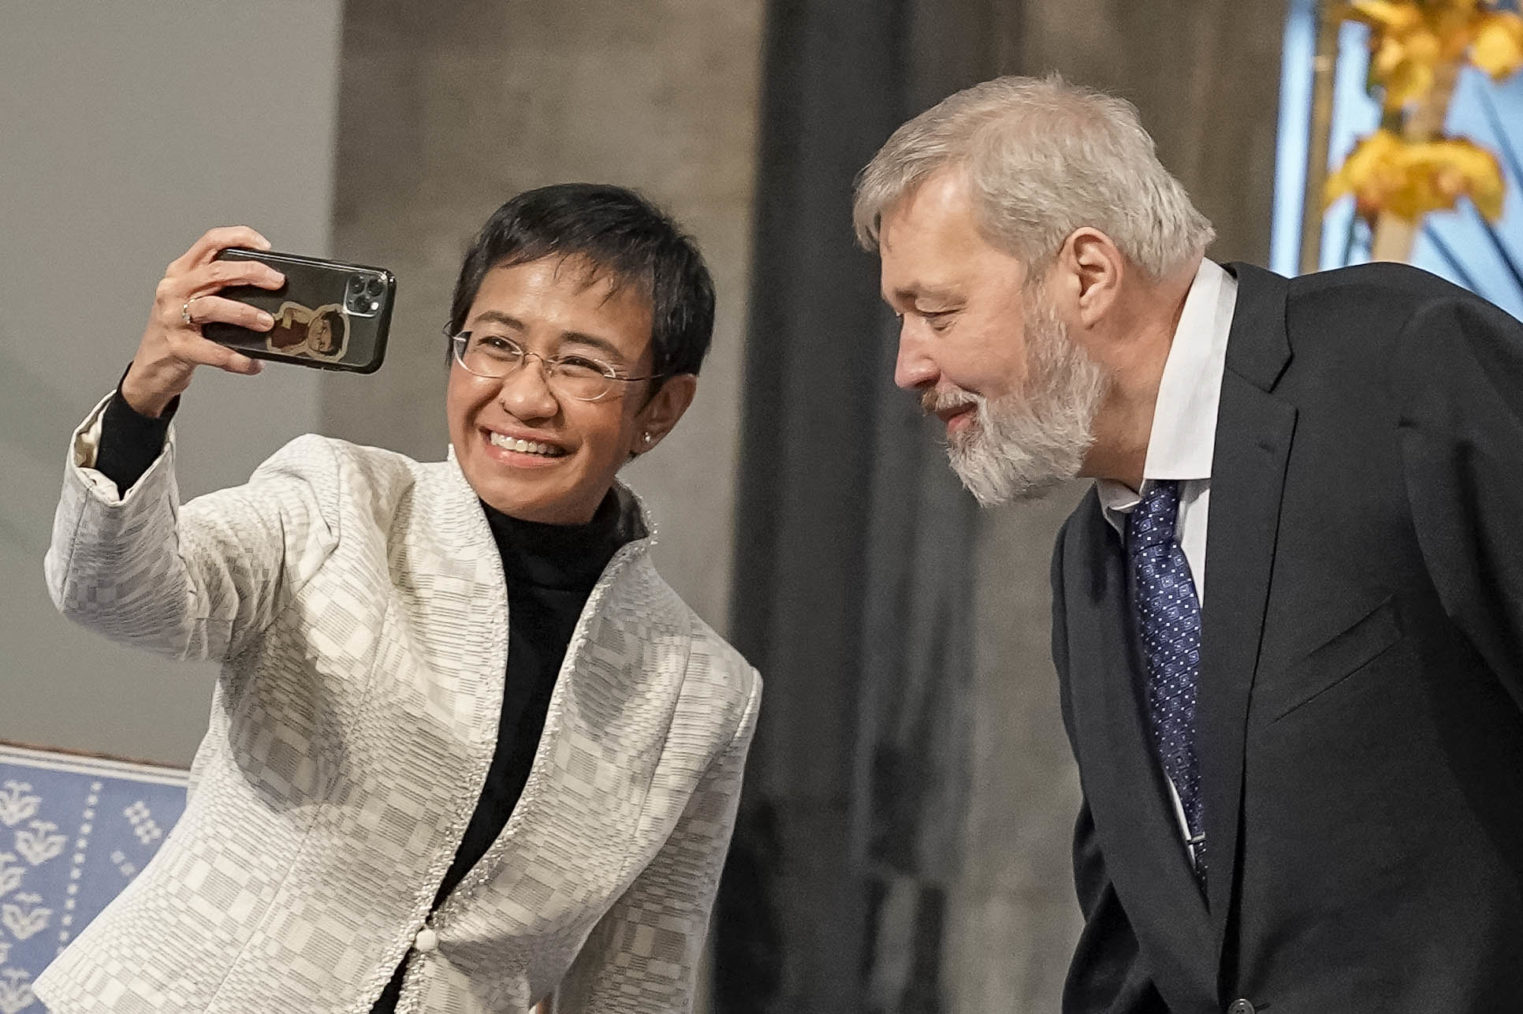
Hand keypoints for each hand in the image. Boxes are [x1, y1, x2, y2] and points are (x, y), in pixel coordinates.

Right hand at [120, 226, 285, 417]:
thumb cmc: (179, 330)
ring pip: (212, 306)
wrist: (152, 367)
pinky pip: (214, 351)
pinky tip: (253, 363)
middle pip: (216, 271)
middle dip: (252, 273)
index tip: (265, 246)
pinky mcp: (178, 347)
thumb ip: (222, 288)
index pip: (210, 242)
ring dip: (245, 313)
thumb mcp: (194, 299)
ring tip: (267, 323)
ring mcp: (173, 318)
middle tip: (277, 282)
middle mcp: (174, 289)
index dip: (239, 237)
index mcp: (181, 272)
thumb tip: (269, 290)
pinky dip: (238, 358)